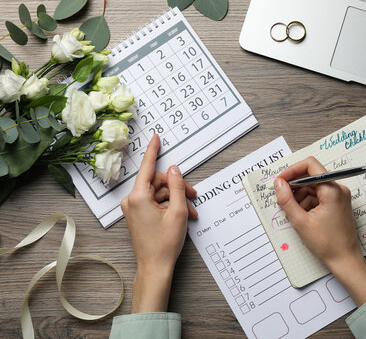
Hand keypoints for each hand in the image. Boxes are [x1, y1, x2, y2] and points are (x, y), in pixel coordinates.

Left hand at [121, 134, 197, 312]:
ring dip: (176, 199)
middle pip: (158, 182)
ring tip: (189, 212)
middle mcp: (132, 200)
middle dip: (177, 187)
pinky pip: (155, 202)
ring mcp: (134, 208)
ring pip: (159, 193)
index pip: (147, 167)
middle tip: (193, 196)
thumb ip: (177, 186)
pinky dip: (169, 206)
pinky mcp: (137, 214)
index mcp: (138, 197)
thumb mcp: (178, 211)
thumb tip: (174, 169)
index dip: (153, 151)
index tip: (155, 137)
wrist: (155, 267)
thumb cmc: (164, 243)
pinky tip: (182, 215)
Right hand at [274, 157, 365, 305]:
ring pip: (313, 187)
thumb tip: (278, 183)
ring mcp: (338, 196)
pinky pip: (318, 196)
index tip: (280, 181)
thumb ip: (286, 200)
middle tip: (282, 199)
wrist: (344, 260)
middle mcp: (338, 189)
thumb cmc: (327, 243)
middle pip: (310, 176)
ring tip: (291, 212)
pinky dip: (307, 202)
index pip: (310, 165)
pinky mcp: (337, 204)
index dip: (292, 170)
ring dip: (299, 196)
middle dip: (294, 186)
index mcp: (332, 190)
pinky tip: (301, 215)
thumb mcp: (300, 221)